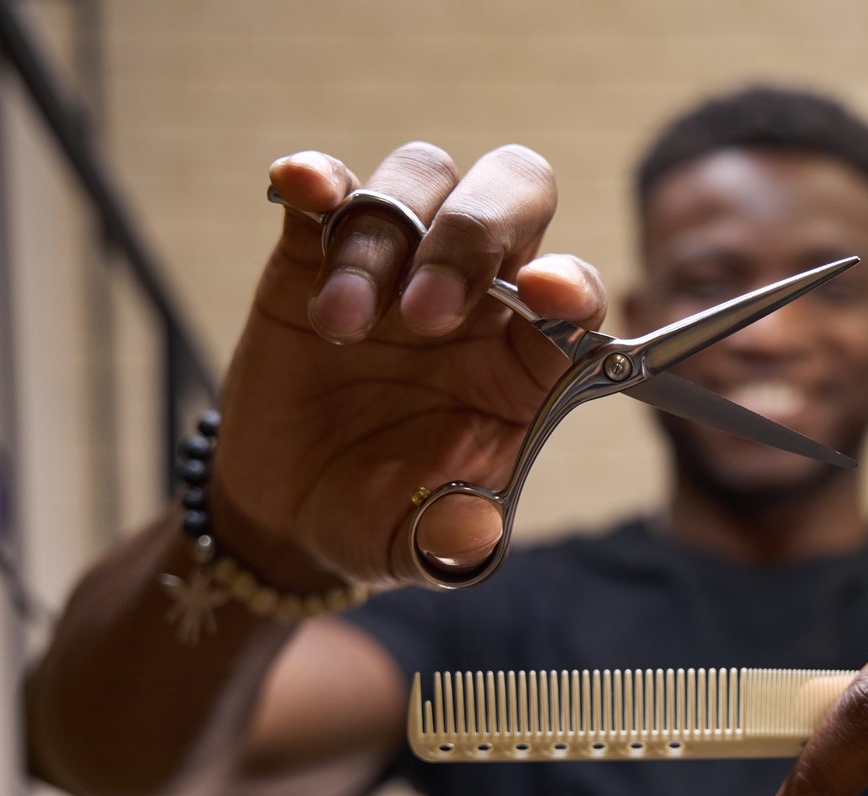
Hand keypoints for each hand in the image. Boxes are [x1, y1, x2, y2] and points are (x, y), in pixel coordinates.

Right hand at [211, 142, 607, 585]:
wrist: (291, 512)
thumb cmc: (385, 519)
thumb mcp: (425, 547)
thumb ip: (457, 539)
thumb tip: (474, 530)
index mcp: (528, 361)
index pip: (576, 294)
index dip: (572, 283)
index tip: (548, 292)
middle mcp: (479, 296)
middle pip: (515, 194)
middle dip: (475, 233)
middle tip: (425, 314)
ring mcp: (401, 262)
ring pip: (424, 178)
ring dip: (384, 240)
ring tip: (342, 328)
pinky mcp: (318, 252)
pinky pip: (329, 185)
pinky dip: (317, 177)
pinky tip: (298, 189)